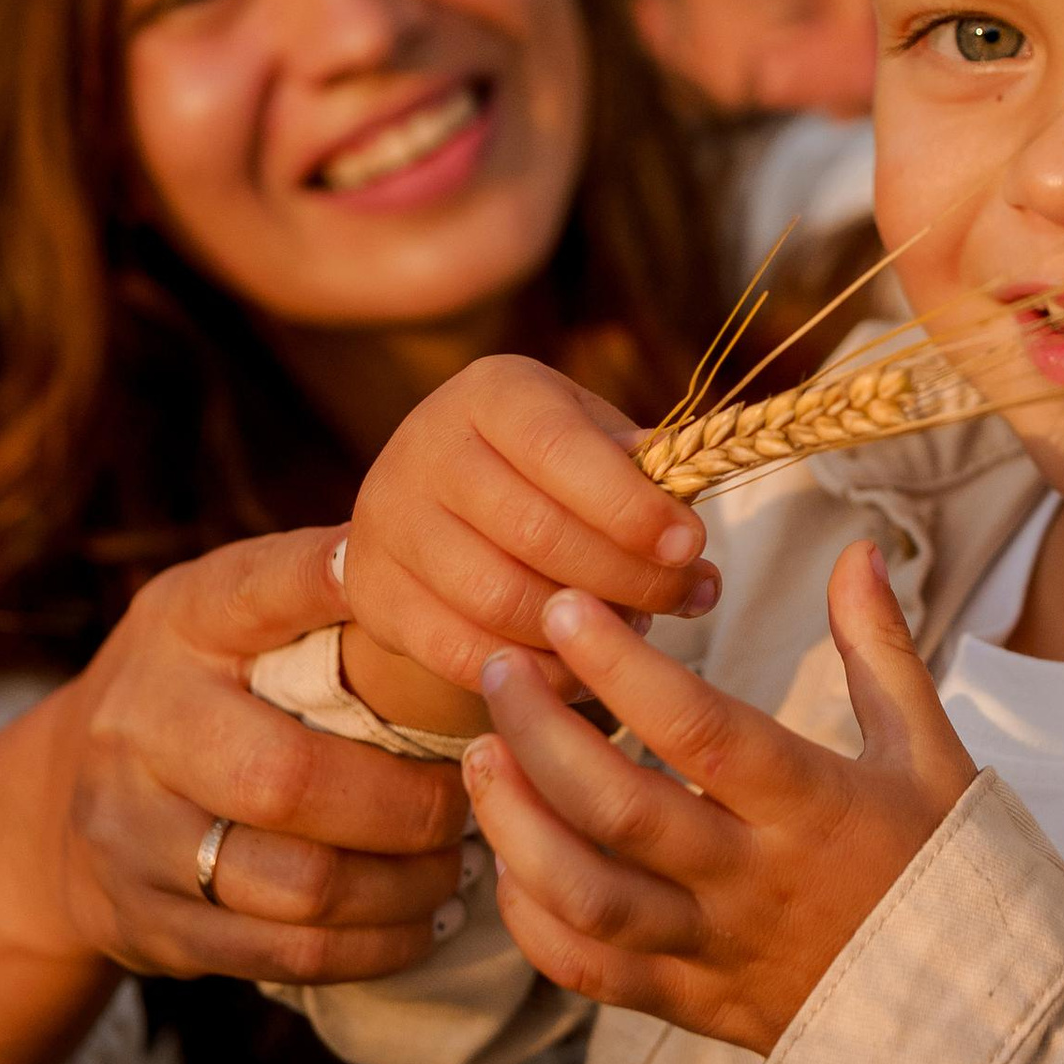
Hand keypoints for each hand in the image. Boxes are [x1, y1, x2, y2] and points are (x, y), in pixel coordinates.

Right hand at [0, 526, 471, 1063]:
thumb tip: (452, 568)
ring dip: (401, 887)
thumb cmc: (197, 690)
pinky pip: (279, 954)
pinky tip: (417, 923)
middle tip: (469, 800)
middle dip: (405, 803)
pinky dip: (369, 947)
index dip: (334, 592)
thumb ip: (312, 590)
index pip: (256, 591)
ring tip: (456, 868)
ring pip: (294, 885)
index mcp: (178, 624)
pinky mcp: (148, 924)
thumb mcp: (225, 615)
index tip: (430, 607)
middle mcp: (141, 723)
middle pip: (285, 778)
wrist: (57, 808)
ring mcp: (133, 834)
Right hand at [341, 353, 718, 688]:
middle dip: (625, 574)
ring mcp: (390, 522)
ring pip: (497, 597)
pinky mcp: (373, 594)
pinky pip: (462, 652)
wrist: (431, 503)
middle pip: (533, 529)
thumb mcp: (585, 436)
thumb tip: (685, 514)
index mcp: (490, 393)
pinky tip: (582, 666)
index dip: (629, 503)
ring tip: (636, 626)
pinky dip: (535, 670)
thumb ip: (636, 466)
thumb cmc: (539, 465)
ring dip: (581, 628)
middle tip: (684, 596)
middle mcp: (427, 447)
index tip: (691, 545)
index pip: (559, 446)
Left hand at [461, 543, 973, 1054]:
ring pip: (587, 898)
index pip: (700, 729)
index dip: (623, 667)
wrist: (969, 1023)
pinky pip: (588, 971)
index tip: (567, 608)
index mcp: (813, 807)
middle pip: (619, 809)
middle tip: (499, 670)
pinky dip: (532, 919)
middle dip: (540, 733)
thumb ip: (880, 649)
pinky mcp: (690, 1006)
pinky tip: (510, 860)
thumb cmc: (946, 869)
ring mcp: (716, 950)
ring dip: (514, 824)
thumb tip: (857, 550)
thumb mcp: (929, 752)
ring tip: (479, 755)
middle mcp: (754, 880)